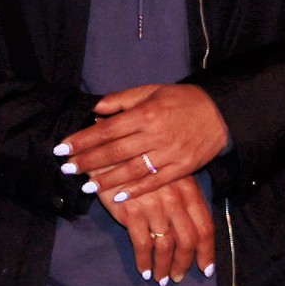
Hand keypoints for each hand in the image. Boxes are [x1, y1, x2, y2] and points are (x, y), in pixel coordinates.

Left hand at [59, 84, 229, 203]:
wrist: (221, 112)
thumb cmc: (182, 100)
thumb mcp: (151, 91)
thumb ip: (121, 100)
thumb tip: (95, 108)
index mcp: (146, 113)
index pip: (107, 129)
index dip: (83, 140)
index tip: (63, 148)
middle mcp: (156, 134)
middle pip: (115, 151)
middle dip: (88, 160)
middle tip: (68, 168)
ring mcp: (170, 153)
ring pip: (132, 170)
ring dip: (107, 179)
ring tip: (86, 185)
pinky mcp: (183, 168)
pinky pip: (155, 181)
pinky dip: (136, 189)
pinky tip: (118, 195)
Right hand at [104, 177, 215, 285]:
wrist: (112, 154)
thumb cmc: (143, 168)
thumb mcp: (171, 177)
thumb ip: (184, 201)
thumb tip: (193, 233)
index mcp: (189, 191)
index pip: (205, 227)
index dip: (207, 251)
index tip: (206, 269)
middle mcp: (175, 200)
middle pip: (188, 240)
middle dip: (185, 264)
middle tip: (179, 277)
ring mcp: (154, 206)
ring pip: (166, 246)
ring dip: (165, 267)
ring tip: (161, 279)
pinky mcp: (132, 212)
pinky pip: (143, 245)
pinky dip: (145, 262)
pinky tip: (144, 270)